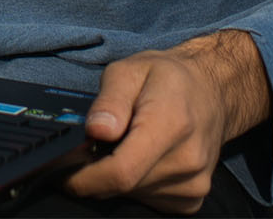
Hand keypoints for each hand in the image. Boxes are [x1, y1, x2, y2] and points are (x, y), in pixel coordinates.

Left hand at [62, 29, 271, 213]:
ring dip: (115, 177)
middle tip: (85, 148)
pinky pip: (149, 201)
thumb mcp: (129, 70)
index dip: (85, 177)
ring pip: (133, 195)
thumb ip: (110, 100)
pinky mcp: (192, 200)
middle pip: (124, 185)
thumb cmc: (166, 78)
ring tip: (120, 145)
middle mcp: (187, 161)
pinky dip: (134, 184)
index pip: (122, 171)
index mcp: (170, 124)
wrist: (211, 94)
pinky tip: (140, 158)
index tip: (61, 170)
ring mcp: (193, 185)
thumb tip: (94, 131)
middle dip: (94, 172)